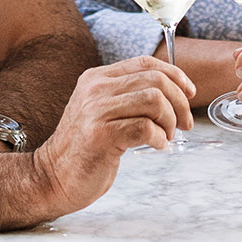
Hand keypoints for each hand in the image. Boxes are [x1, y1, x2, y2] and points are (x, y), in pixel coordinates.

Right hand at [33, 56, 194, 213]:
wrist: (52, 178)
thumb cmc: (85, 149)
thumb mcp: (102, 111)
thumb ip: (127, 96)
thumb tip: (173, 91)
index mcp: (97, 78)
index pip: (145, 63)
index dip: (175, 75)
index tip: (189, 93)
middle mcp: (95, 89)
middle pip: (155, 80)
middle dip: (179, 102)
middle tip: (184, 123)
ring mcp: (96, 111)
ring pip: (153, 100)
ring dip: (169, 121)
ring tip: (167, 136)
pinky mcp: (100, 136)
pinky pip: (145, 127)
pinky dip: (159, 138)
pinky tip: (157, 146)